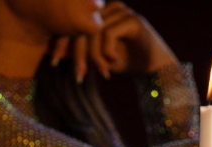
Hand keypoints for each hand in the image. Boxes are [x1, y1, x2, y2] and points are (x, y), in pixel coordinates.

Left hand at [51, 2, 176, 81]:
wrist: (157, 69)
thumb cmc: (128, 62)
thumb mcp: (100, 58)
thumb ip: (82, 52)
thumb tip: (57, 53)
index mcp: (101, 13)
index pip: (75, 23)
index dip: (63, 41)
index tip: (54, 60)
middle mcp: (110, 7)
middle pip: (82, 26)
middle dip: (77, 53)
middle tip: (77, 74)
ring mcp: (122, 11)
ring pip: (94, 31)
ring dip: (95, 56)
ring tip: (101, 72)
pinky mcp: (133, 20)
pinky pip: (109, 34)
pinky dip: (108, 51)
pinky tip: (114, 62)